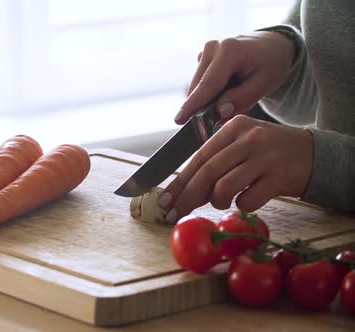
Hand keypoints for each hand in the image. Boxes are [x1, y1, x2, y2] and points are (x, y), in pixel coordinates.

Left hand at [158, 115, 312, 223]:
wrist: (314, 154)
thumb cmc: (268, 153)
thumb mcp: (242, 145)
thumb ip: (216, 161)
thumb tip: (183, 191)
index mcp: (233, 127)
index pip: (198, 157)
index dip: (179, 182)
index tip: (164, 200)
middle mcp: (248, 138)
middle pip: (207, 172)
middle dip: (187, 197)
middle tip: (175, 213)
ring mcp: (265, 157)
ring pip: (224, 187)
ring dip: (216, 201)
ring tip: (223, 201)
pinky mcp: (279, 177)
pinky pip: (248, 200)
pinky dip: (242, 205)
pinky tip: (249, 198)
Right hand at [175, 31, 294, 123]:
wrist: (271, 45)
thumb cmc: (272, 63)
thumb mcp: (266, 83)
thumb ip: (242, 98)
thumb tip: (219, 111)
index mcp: (230, 50)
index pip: (208, 84)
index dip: (193, 104)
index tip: (179, 120)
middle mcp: (213, 47)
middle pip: (199, 87)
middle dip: (203, 108)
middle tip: (215, 124)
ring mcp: (205, 52)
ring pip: (198, 86)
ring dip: (209, 101)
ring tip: (232, 101)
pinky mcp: (202, 58)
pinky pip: (201, 83)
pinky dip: (210, 94)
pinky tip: (227, 92)